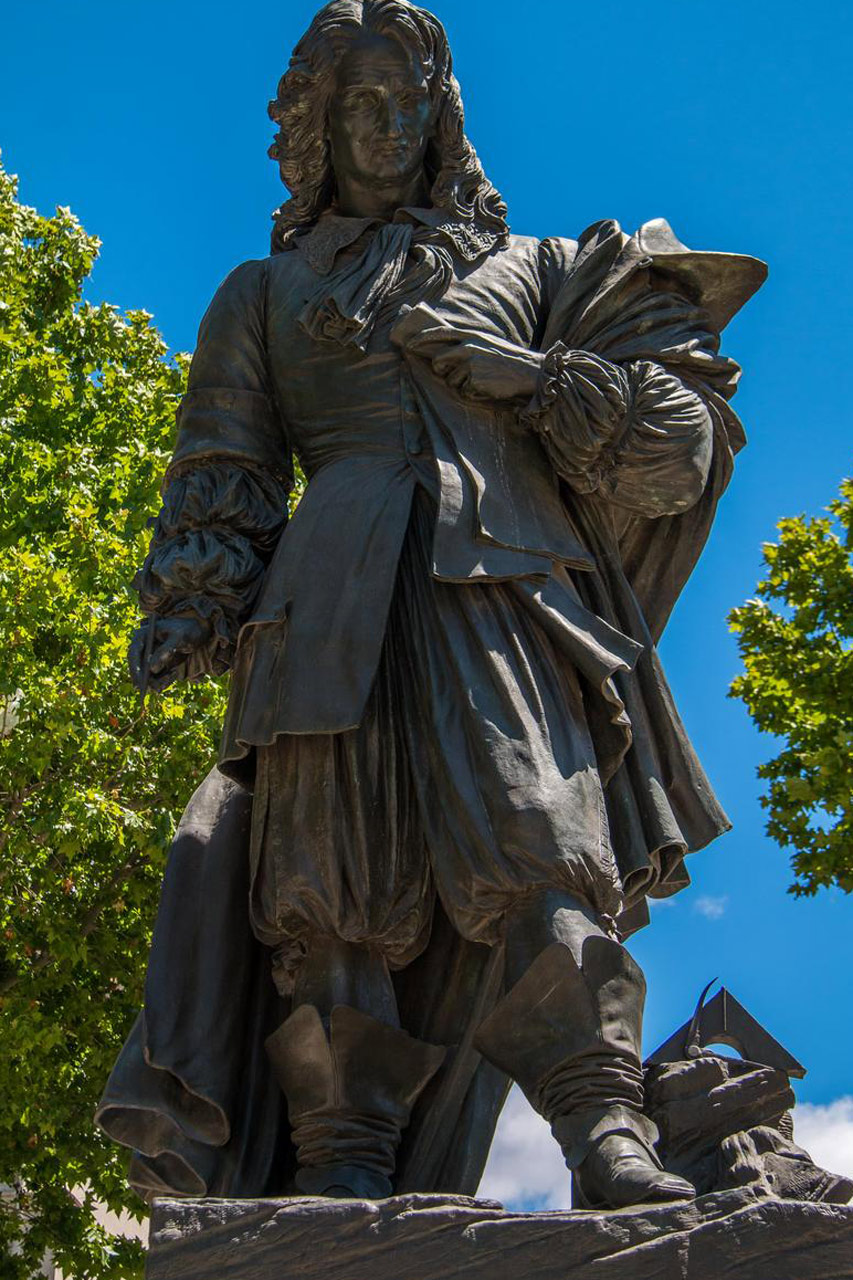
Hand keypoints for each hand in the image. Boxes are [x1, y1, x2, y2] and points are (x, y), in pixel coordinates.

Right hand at [128, 615, 212, 695]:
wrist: (197, 631)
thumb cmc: (187, 630)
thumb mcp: (178, 638)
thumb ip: (165, 651)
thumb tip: (152, 669)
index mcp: (143, 635)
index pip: (133, 654)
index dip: (135, 669)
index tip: (139, 683)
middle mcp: (143, 647)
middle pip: (138, 667)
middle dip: (147, 680)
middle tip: (157, 689)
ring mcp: (150, 657)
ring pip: (147, 675)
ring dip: (158, 681)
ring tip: (173, 674)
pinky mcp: (158, 664)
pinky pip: (157, 677)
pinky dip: (165, 680)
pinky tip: (175, 673)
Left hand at [430, 338, 544, 401]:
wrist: (529, 372)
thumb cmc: (507, 359)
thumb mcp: (486, 344)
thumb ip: (467, 344)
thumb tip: (443, 351)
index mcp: (472, 335)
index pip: (440, 333)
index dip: (422, 338)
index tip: (409, 344)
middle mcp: (469, 347)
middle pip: (439, 361)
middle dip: (440, 370)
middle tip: (451, 373)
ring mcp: (471, 364)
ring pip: (451, 380)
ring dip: (461, 384)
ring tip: (480, 380)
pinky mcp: (475, 381)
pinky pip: (464, 391)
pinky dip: (472, 393)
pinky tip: (487, 387)